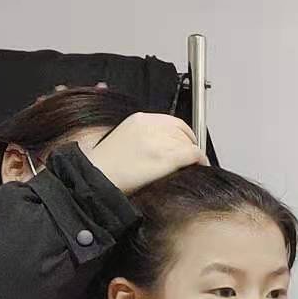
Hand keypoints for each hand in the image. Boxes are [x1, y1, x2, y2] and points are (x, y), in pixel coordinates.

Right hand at [84, 112, 205, 194]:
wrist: (97, 178)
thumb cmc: (106, 166)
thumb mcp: (123, 139)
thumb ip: (144, 136)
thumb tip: (162, 143)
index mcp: (139, 120)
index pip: (172, 121)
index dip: (184, 133)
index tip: (186, 142)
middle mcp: (151, 126)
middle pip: (182, 131)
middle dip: (188, 144)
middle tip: (192, 157)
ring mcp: (159, 141)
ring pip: (188, 142)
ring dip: (194, 154)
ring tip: (195, 164)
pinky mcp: (166, 157)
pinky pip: (193, 154)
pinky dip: (200, 160)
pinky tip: (200, 166)